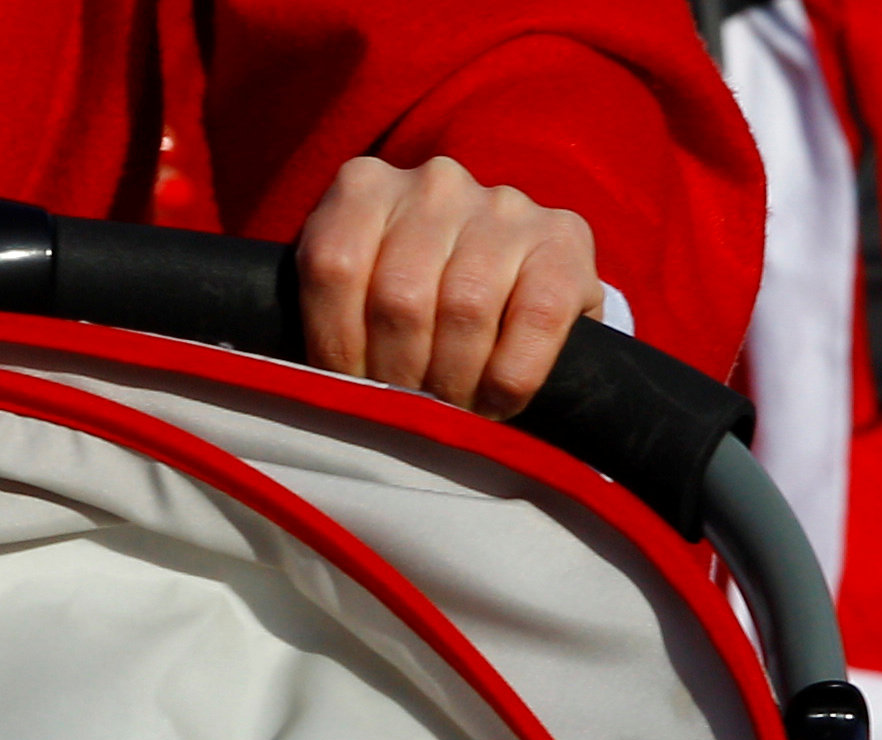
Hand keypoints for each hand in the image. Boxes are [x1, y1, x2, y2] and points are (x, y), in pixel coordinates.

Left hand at [295, 155, 609, 419]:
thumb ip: (335, 321)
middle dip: (399, 376)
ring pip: (464, 310)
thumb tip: (317, 395)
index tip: (351, 393)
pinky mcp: (564, 241)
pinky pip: (533, 322)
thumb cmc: (422, 306)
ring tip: (451, 413)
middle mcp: (435, 183)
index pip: (333, 266)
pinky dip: (509, 379)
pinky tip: (497, 401)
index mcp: (365, 187)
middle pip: (398, 296)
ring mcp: (503, 206)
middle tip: (408, 415)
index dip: (337, 348)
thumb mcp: (359, 299)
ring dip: (453, 383)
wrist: (520, 289)